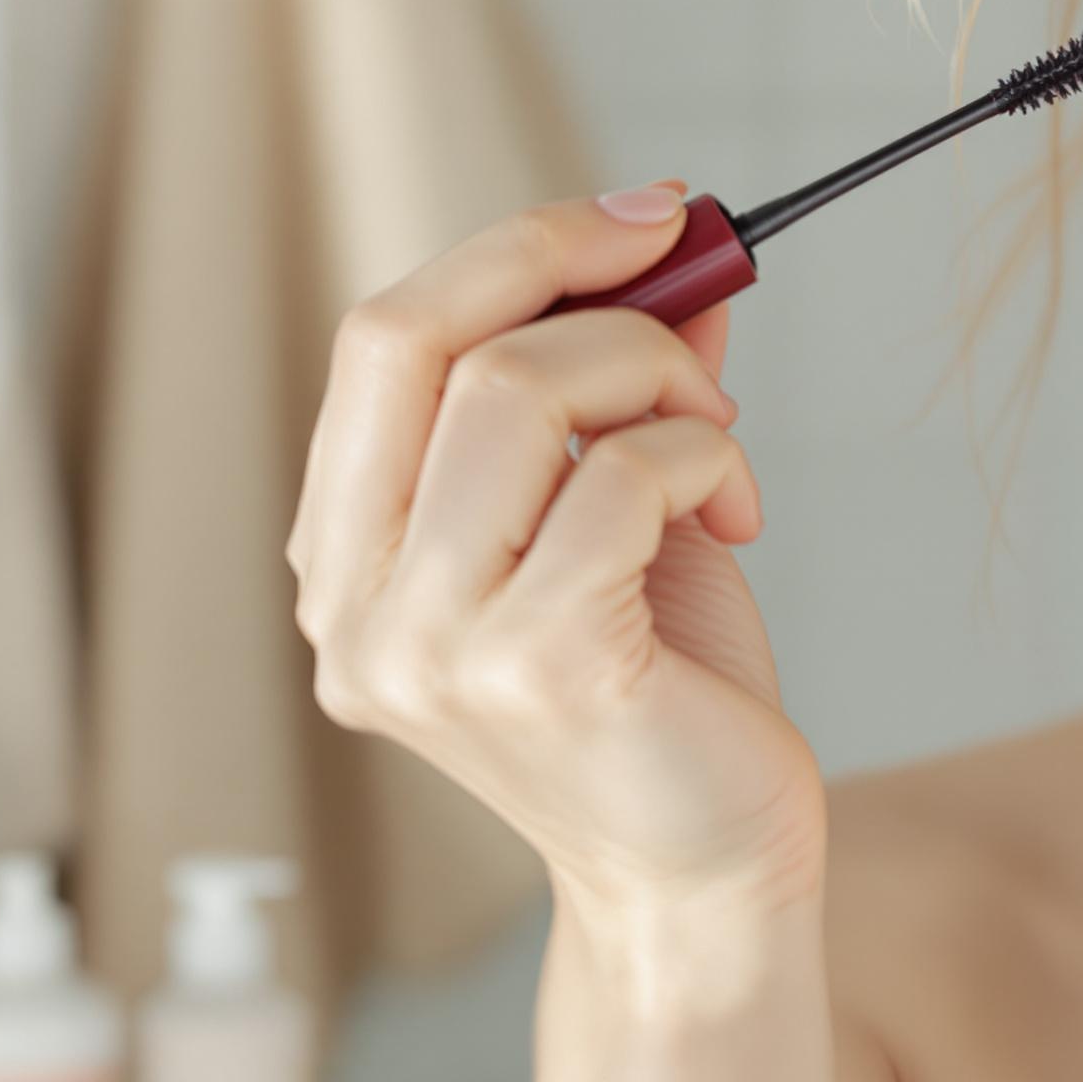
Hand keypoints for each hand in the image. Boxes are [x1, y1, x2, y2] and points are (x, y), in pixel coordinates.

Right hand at [285, 183, 826, 919]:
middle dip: (578, 275)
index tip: (642, 217)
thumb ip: (621, 388)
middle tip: (695, 273)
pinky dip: (705, 457)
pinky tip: (737, 513)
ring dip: (662, 379)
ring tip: (720, 446)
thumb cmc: (662, 690)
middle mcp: (355, 604)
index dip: (513, 249)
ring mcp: (428, 645)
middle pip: (423, 338)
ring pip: (521, 391)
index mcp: (346, 555)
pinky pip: (623, 476)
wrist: (703, 866)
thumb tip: (674, 244)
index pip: (381, 338)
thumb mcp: (625, 511)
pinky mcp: (533, 668)